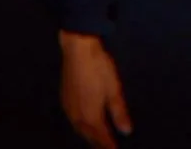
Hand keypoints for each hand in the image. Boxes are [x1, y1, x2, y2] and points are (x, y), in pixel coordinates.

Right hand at [60, 31, 131, 148]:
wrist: (78, 50)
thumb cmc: (99, 68)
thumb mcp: (114, 89)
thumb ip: (119, 112)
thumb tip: (126, 131)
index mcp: (91, 116)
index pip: (101, 138)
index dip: (108, 147)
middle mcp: (77, 116)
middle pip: (88, 136)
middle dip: (97, 144)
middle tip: (106, 148)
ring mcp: (68, 108)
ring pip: (79, 129)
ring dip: (88, 136)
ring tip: (97, 141)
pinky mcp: (64, 99)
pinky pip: (73, 120)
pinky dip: (81, 126)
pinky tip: (84, 124)